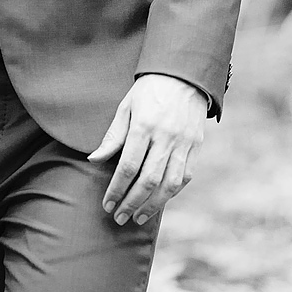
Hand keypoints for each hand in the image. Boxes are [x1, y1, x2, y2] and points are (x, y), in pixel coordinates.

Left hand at [88, 73, 207, 225]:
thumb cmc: (150, 90)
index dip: (116, 190)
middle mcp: (166, 136)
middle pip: (148, 180)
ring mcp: (184, 142)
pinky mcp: (196, 145)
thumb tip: (94, 160)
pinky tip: (160, 201)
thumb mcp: (126, 107)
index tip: (107, 204)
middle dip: (131, 203)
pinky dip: (172, 192)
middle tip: (119, 217)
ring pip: (169, 183)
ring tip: (139, 217)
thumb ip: (112, 136)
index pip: (127, 167)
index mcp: (144, 126)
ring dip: (153, 205)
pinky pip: (185, 176)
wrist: (185, 74)